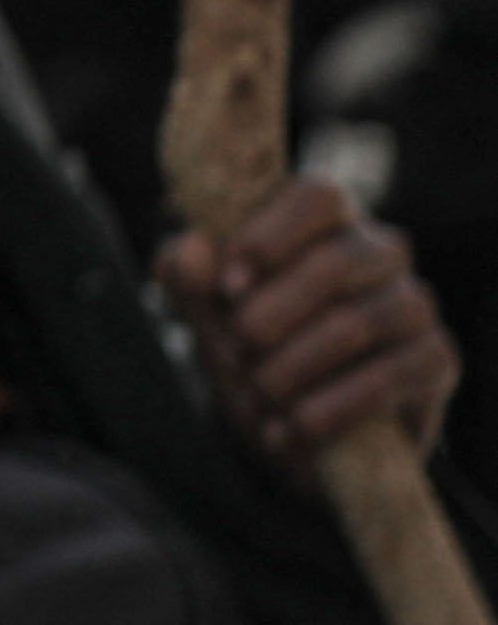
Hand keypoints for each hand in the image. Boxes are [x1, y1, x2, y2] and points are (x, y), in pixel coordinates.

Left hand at [165, 171, 458, 476]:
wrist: (294, 427)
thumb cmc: (251, 348)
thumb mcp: (206, 313)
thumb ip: (187, 276)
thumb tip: (189, 250)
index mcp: (326, 222)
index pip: (319, 195)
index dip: (270, 238)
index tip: (227, 288)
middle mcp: (381, 252)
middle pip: (335, 262)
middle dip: (269, 317)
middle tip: (234, 354)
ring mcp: (414, 304)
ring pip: (357, 323)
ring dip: (291, 367)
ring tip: (257, 395)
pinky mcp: (436, 359)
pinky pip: (388, 377)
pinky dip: (328, 408)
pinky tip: (290, 429)